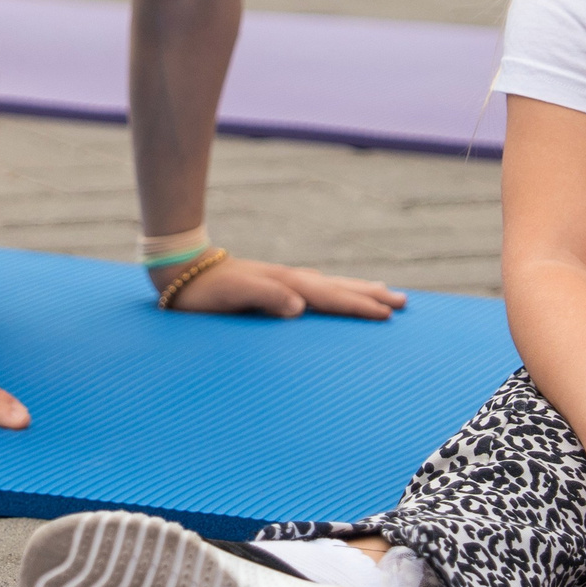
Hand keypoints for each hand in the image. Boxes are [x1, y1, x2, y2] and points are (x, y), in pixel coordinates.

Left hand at [156, 254, 406, 320]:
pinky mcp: (275, 285)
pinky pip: (317, 287)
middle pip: (339, 287)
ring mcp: (284, 281)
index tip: (387, 315)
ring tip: (384, 292)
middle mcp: (290, 280)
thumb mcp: (233, 295)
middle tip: (402, 302)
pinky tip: (337, 293)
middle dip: (370, 295)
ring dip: (358, 289)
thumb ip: (266, 297)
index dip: (358, 306)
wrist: (183, 271)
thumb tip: (300, 306)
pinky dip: (336, 289)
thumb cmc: (205, 291)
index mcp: (286, 285)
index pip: (330, 297)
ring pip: (331, 285)